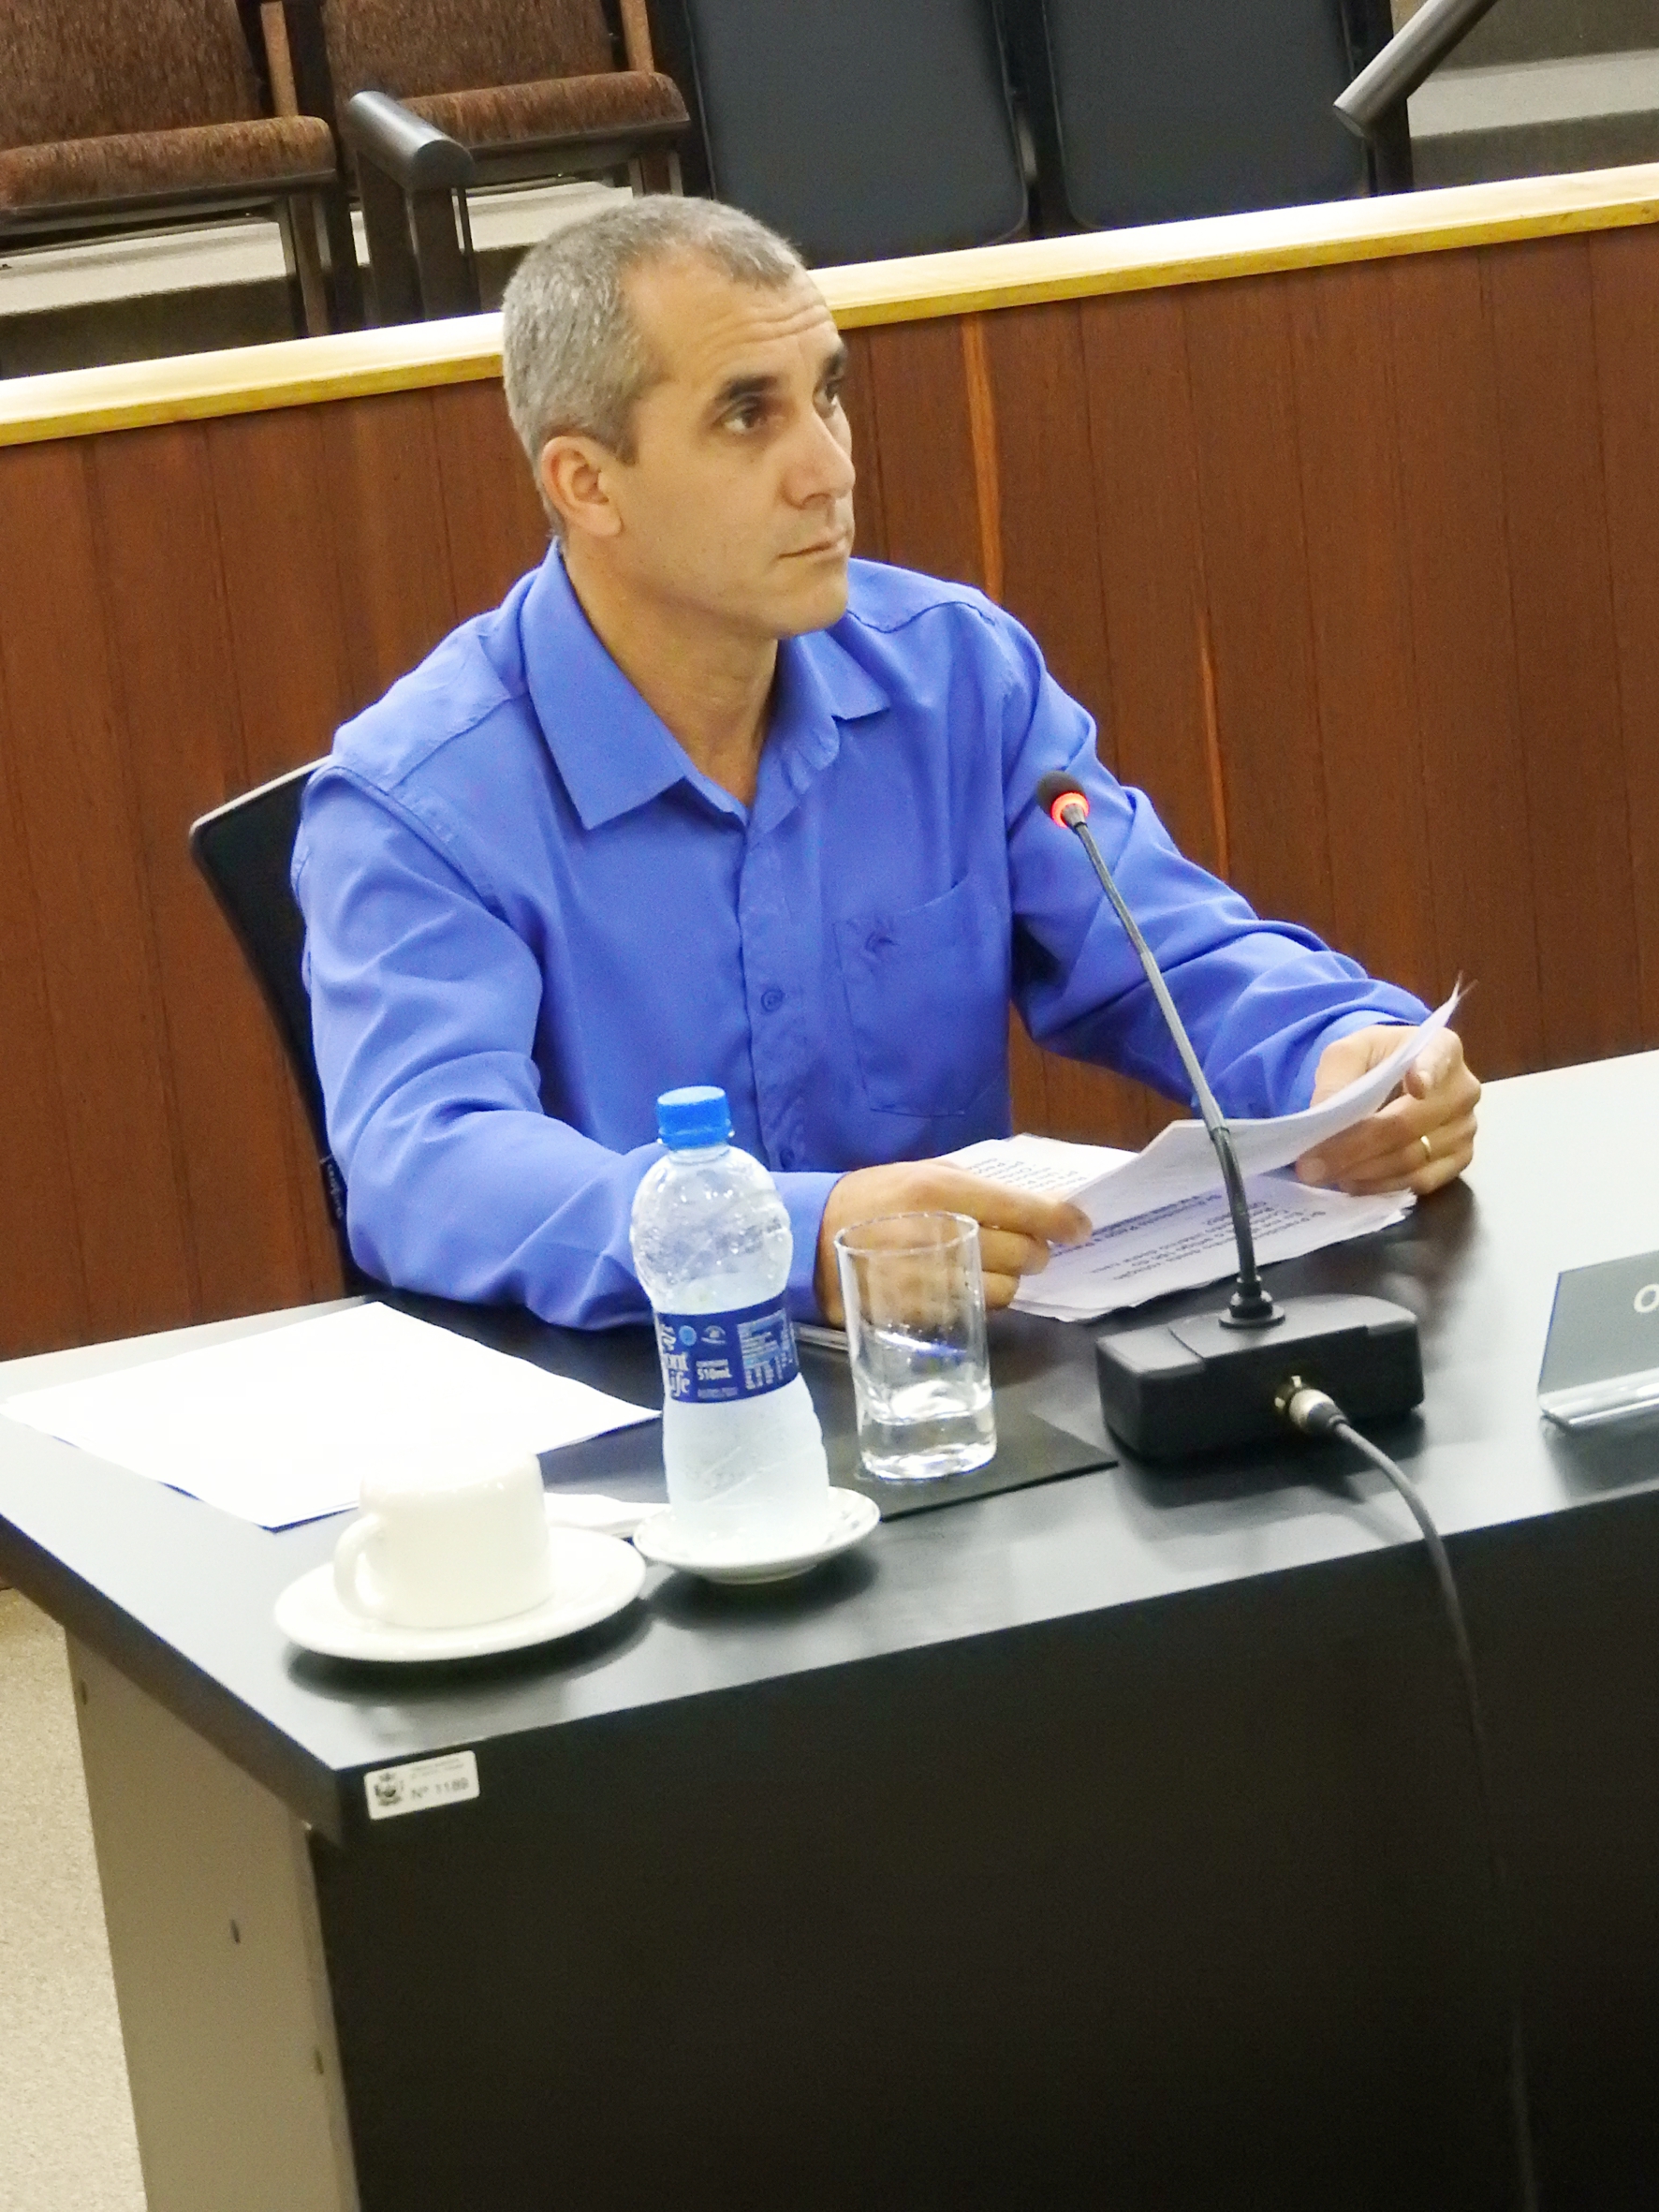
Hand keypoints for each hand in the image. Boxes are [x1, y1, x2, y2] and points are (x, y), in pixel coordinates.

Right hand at [815, 1161, 1090, 1323]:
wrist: (810, 1240)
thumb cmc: (873, 1199)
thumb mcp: (921, 1174)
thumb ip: (978, 1190)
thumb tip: (1040, 1205)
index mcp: (944, 1190)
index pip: (1026, 1210)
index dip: (1063, 1221)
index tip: (1080, 1228)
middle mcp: (942, 1233)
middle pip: (1024, 1255)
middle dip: (1035, 1253)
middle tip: (1027, 1248)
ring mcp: (931, 1278)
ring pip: (1006, 1291)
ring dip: (1009, 1282)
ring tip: (987, 1269)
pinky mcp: (920, 1312)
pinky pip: (974, 1313)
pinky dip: (978, 1303)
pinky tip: (961, 1288)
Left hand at [1295, 1025, 1479, 1196]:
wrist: (1393, 1080)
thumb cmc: (1374, 1061)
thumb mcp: (1348, 1054)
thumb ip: (1337, 1078)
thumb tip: (1324, 1118)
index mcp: (1442, 1047)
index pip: (1438, 1060)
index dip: (1428, 1073)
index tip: (1416, 1085)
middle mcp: (1464, 1089)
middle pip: (1408, 1124)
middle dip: (1355, 1147)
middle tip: (1311, 1163)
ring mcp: (1466, 1128)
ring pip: (1412, 1159)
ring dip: (1363, 1171)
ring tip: (1323, 1174)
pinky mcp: (1460, 1160)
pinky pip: (1421, 1181)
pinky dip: (1382, 1185)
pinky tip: (1352, 1182)